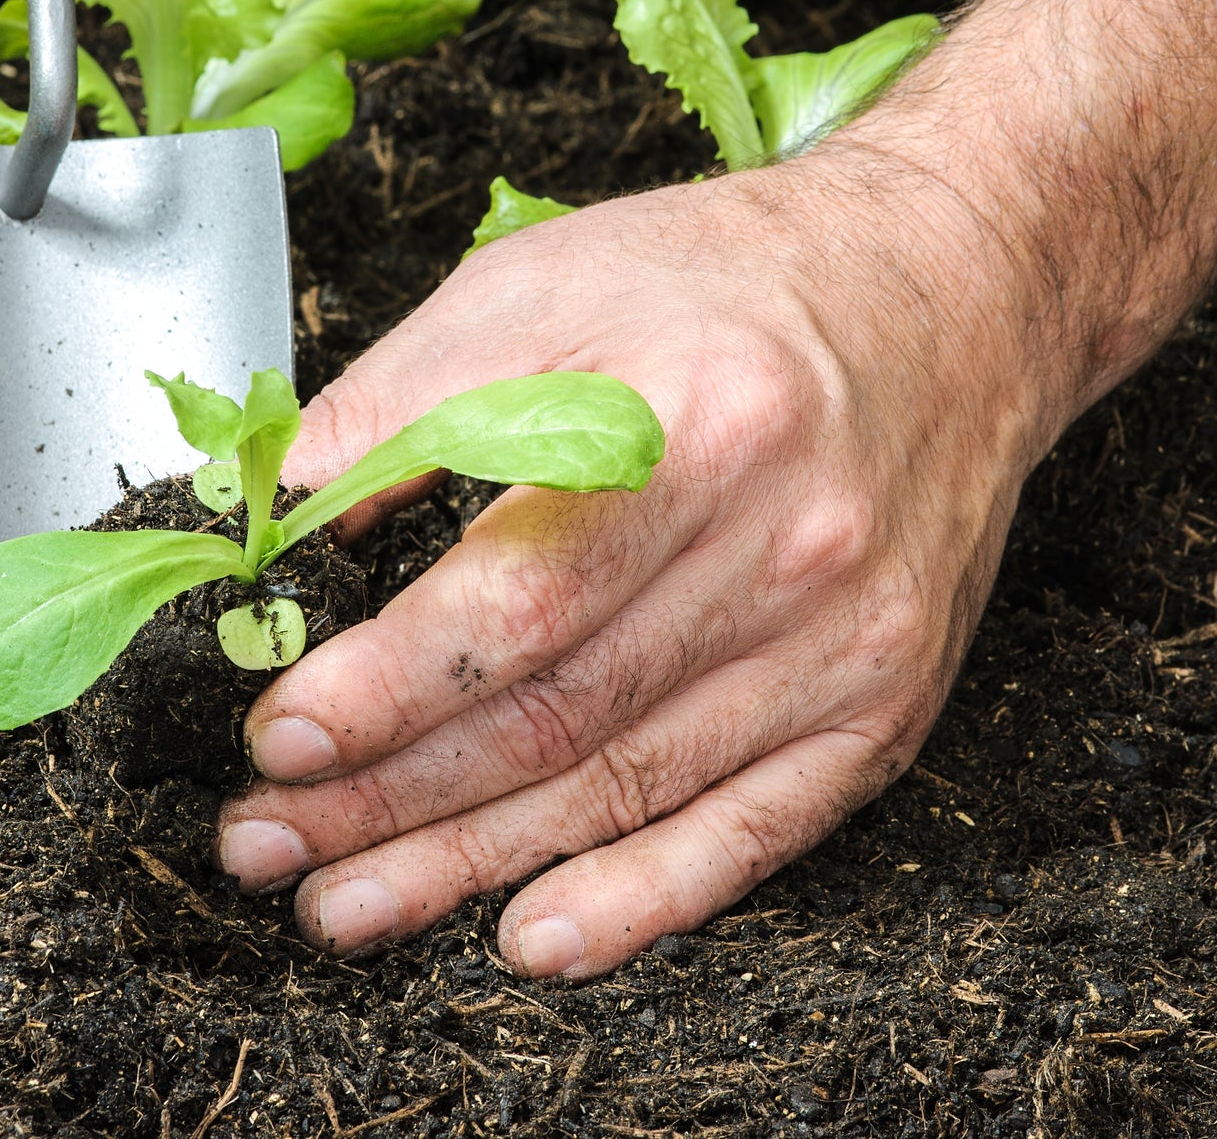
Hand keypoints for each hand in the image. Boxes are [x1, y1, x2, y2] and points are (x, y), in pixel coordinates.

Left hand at [212, 150, 1057, 978]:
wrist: (952, 294)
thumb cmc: (736, 281)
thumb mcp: (547, 278)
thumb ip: (403, 397)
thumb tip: (276, 512)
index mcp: (700, 420)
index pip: (522, 596)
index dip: (388, 686)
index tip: (278, 735)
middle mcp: (791, 546)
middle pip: (559, 715)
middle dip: (388, 799)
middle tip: (264, 838)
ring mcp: (846, 644)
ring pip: (627, 790)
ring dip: (469, 866)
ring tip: (344, 900)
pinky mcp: (881, 709)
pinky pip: (748, 837)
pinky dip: (636, 903)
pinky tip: (530, 938)